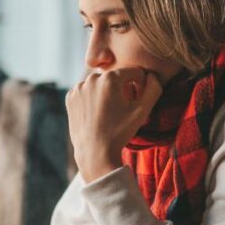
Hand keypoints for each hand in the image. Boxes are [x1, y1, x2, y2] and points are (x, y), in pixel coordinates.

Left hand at [66, 67, 162, 182]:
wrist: (95, 152)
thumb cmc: (120, 132)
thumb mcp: (142, 111)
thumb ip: (153, 88)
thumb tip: (152, 75)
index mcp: (110, 78)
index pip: (133, 72)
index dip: (139, 84)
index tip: (137, 100)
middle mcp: (92, 78)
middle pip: (115, 77)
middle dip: (121, 88)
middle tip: (121, 109)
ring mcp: (78, 88)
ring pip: (100, 84)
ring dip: (106, 92)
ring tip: (108, 112)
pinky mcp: (70, 97)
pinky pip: (86, 92)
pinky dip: (92, 99)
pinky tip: (96, 113)